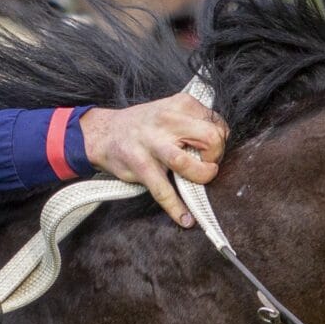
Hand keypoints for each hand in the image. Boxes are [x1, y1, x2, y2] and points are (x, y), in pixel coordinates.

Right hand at [79, 94, 227, 226]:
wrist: (103, 133)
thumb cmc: (142, 125)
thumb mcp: (169, 110)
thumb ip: (193, 122)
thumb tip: (219, 142)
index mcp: (179, 104)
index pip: (216, 123)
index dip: (220, 140)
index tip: (212, 149)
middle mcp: (168, 121)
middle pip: (211, 138)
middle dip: (217, 156)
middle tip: (207, 163)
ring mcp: (152, 144)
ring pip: (187, 162)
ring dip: (202, 176)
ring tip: (199, 181)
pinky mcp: (141, 166)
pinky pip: (163, 191)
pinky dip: (176, 208)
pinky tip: (185, 218)